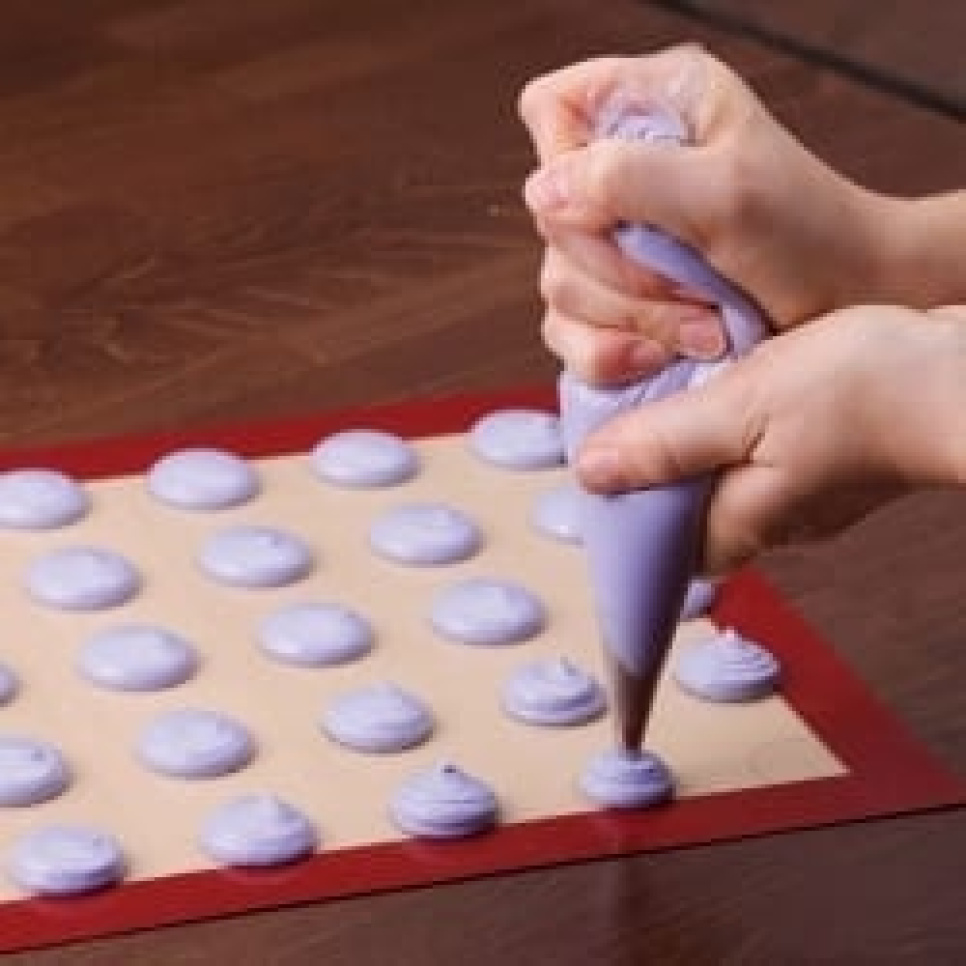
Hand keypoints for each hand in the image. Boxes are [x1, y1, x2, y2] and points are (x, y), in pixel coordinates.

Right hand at [518, 47, 902, 382]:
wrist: (842, 309)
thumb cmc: (807, 237)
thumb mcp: (726, 193)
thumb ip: (628, 178)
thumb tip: (542, 189)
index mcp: (654, 107)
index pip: (552, 110)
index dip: (563, 161)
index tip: (614, 211)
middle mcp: (625, 169)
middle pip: (552, 216)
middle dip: (617, 269)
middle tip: (689, 287)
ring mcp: (616, 240)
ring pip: (561, 283)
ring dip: (629, 318)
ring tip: (702, 329)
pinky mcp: (615, 301)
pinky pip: (567, 333)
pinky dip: (609, 353)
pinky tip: (658, 357)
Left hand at [572, 305, 965, 571]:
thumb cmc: (867, 389)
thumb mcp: (744, 404)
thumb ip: (666, 442)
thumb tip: (591, 471)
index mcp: (741, 522)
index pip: (657, 547)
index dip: (624, 510)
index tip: (604, 460)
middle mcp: (769, 523)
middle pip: (685, 512)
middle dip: (654, 468)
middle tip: (635, 409)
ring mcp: (802, 498)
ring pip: (720, 479)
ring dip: (692, 440)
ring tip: (676, 389)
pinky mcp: (823, 465)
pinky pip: (756, 455)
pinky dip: (731, 425)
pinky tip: (729, 385)